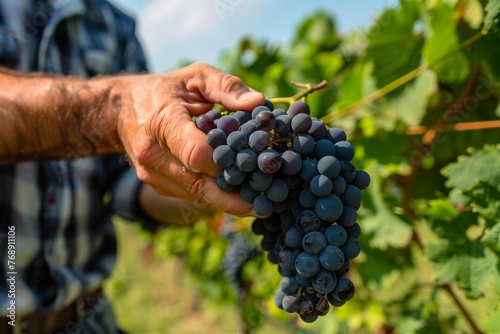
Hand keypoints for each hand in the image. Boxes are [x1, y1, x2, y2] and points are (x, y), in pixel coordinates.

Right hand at [116, 62, 264, 215]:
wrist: (120, 110)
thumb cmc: (164, 90)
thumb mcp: (195, 76)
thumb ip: (226, 86)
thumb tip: (259, 103)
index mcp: (162, 122)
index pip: (195, 154)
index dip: (226, 163)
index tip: (256, 163)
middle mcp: (152, 154)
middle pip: (199, 185)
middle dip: (234, 196)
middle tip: (267, 203)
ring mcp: (151, 174)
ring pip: (196, 195)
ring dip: (226, 198)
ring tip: (258, 199)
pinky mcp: (155, 185)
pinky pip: (190, 194)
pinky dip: (213, 194)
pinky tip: (235, 191)